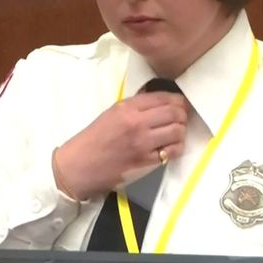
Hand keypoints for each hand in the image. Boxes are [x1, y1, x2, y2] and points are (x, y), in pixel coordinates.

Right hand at [54, 92, 187, 198]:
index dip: (177, 100)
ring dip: (181, 131)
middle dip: (183, 114)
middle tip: (182, 118)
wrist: (80, 165)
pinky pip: (173, 151)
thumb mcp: (112, 113)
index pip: (163, 97)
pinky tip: (171, 147)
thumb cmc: (94, 139)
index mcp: (127, 108)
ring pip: (178, 131)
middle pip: (174, 112)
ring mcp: (143, 143)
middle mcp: (137, 122)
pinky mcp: (146, 161)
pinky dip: (177, 147)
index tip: (180, 103)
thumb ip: (135, 106)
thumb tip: (158, 99)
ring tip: (176, 133)